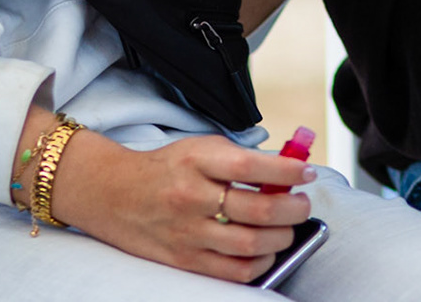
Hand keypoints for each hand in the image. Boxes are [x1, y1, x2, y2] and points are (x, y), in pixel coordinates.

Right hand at [50, 131, 313, 282]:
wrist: (113, 194)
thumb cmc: (167, 168)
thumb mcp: (200, 149)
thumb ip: (240, 159)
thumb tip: (288, 172)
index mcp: (197, 160)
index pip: (251, 165)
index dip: (287, 170)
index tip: (306, 172)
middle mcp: (191, 196)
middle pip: (258, 209)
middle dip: (293, 208)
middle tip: (302, 204)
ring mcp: (187, 232)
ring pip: (252, 244)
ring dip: (282, 237)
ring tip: (287, 228)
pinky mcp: (185, 260)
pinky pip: (235, 271)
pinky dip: (261, 263)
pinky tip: (266, 250)